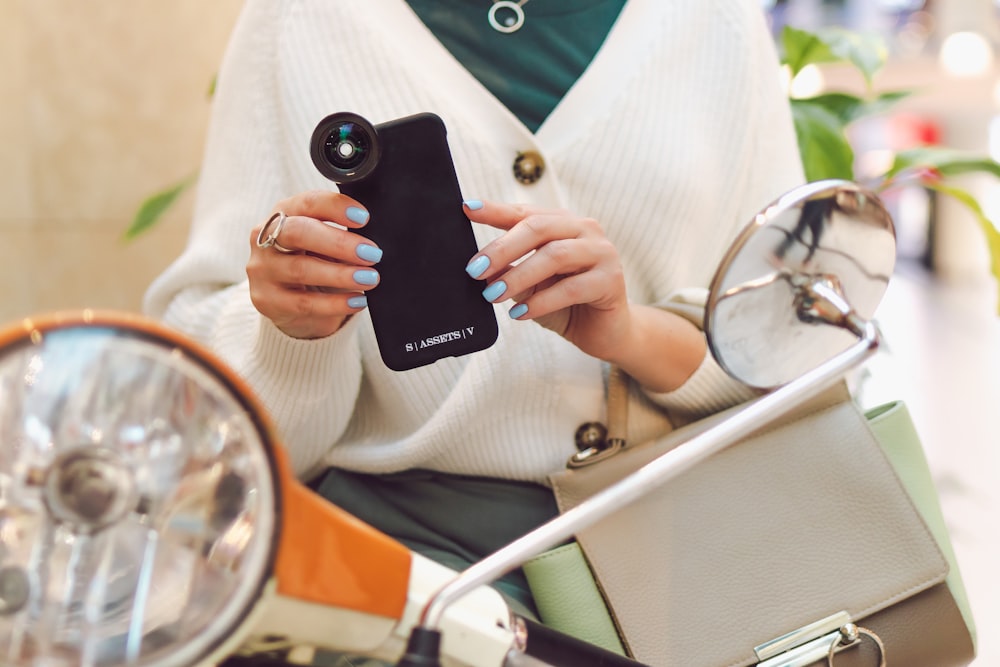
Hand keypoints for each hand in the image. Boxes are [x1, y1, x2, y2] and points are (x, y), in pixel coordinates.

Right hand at [247, 190, 381, 338]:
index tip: (364, 218)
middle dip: (339, 243)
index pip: (307, 202)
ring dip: (341, 274)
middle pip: (298, 232)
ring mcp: (262, 269)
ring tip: (369, 278)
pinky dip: (335, 303)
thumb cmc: (313, 260)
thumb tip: (373, 241)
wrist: (289, 301)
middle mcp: (265, 237)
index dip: (336, 207)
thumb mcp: (325, 240)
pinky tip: (357, 300)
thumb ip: (341, 232)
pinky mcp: (266, 300)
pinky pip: (304, 303)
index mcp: (284, 213)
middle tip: (372, 253)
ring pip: (301, 269)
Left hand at [463, 200, 630, 361]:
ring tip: (493, 294)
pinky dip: (541, 301)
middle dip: (503, 248)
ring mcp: (601, 252)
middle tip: (475, 270)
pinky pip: (571, 288)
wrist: (604, 332)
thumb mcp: (530, 285)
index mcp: (563, 223)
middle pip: (539, 228)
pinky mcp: (611, 280)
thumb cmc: (566, 304)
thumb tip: (479, 267)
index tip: (468, 209)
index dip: (496, 210)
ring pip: (555, 255)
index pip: (525, 212)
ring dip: (519, 275)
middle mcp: (585, 229)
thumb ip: (509, 270)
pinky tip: (520, 313)